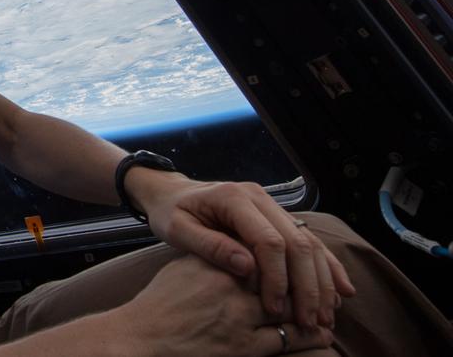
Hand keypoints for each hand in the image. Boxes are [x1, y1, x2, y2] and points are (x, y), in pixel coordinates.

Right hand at [116, 255, 332, 356]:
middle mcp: (228, 284)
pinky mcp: (240, 346)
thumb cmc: (160, 302)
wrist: (139, 337)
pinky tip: (321, 334)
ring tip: (329, 310)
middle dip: (309, 281)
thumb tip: (249, 252)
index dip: (290, 256)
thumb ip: (218, 256)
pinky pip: (285, 339)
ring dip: (313, 308)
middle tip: (328, 289)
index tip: (304, 259)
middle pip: (282, 276)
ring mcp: (236, 315)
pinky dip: (307, 337)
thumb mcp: (186, 267)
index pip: (264, 251)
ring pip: (290, 307)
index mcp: (216, 259)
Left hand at [128, 172, 356, 330]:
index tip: (276, 309)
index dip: (277, 278)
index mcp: (234, 198)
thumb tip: (247, 268)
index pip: (269, 241)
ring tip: (327, 314)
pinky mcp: (277, 215)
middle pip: (297, 242)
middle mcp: (259, 197)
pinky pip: (308, 239)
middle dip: (308, 285)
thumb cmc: (170, 212)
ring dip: (322, 280)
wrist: (171, 192)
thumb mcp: (177, 229)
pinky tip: (342, 289)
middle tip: (311, 321)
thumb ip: (210, 246)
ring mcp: (271, 204)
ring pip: (309, 242)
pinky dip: (326, 265)